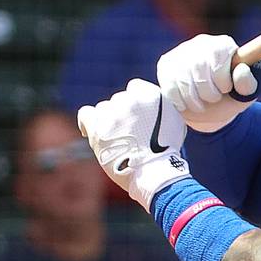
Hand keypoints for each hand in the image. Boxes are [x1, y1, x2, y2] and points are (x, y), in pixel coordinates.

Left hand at [77, 80, 188, 211]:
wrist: (154, 173)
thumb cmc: (167, 152)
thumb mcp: (174, 122)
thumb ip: (161, 107)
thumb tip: (149, 103)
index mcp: (150, 95)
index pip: (135, 87)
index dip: (135, 103)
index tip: (137, 116)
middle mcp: (130, 99)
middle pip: (119, 100)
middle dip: (123, 115)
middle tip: (131, 135)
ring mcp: (112, 113)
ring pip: (104, 109)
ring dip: (109, 122)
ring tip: (119, 141)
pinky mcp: (97, 127)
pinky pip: (86, 114)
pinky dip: (89, 122)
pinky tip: (93, 131)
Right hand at [157, 34, 259, 134]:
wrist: (209, 107)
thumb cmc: (230, 97)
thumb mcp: (245, 94)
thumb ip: (248, 84)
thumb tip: (241, 70)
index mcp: (224, 45)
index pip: (217, 56)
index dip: (221, 79)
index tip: (226, 89)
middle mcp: (201, 43)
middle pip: (198, 67)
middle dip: (208, 92)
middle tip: (213, 99)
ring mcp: (181, 52)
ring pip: (182, 77)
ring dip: (193, 99)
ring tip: (201, 104)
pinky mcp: (166, 64)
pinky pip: (169, 84)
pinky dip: (179, 100)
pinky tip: (187, 103)